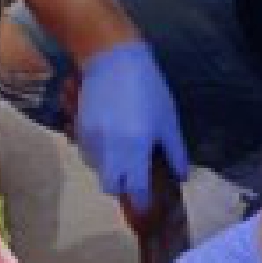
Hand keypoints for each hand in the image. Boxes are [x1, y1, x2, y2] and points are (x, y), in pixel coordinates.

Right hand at [74, 40, 187, 209]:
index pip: (135, 190)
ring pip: (96, 169)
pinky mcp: (79, 128)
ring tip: (120, 150)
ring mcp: (91, 140)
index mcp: (135, 151)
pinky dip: (97, 152)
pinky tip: (108, 136)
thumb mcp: (167, 120)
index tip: (147, 203)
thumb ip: (175, 151)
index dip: (141, 201)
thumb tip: (182, 176)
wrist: (111, 59)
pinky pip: (87, 151)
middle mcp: (110, 151)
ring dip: (108, 167)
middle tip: (132, 175)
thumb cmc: (147, 88)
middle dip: (121, 185)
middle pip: (110, 186)